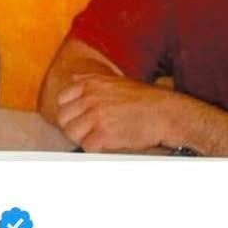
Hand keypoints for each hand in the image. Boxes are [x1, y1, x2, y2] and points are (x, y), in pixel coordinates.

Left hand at [55, 73, 179, 152]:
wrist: (165, 113)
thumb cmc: (144, 98)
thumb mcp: (115, 80)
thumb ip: (91, 79)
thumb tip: (74, 78)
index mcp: (91, 83)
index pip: (62, 99)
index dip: (69, 111)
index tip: (79, 118)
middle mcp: (91, 97)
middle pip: (63, 118)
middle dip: (73, 127)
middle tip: (88, 132)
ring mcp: (96, 115)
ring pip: (72, 133)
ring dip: (82, 139)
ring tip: (98, 138)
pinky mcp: (104, 134)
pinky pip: (86, 146)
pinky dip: (95, 149)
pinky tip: (107, 144)